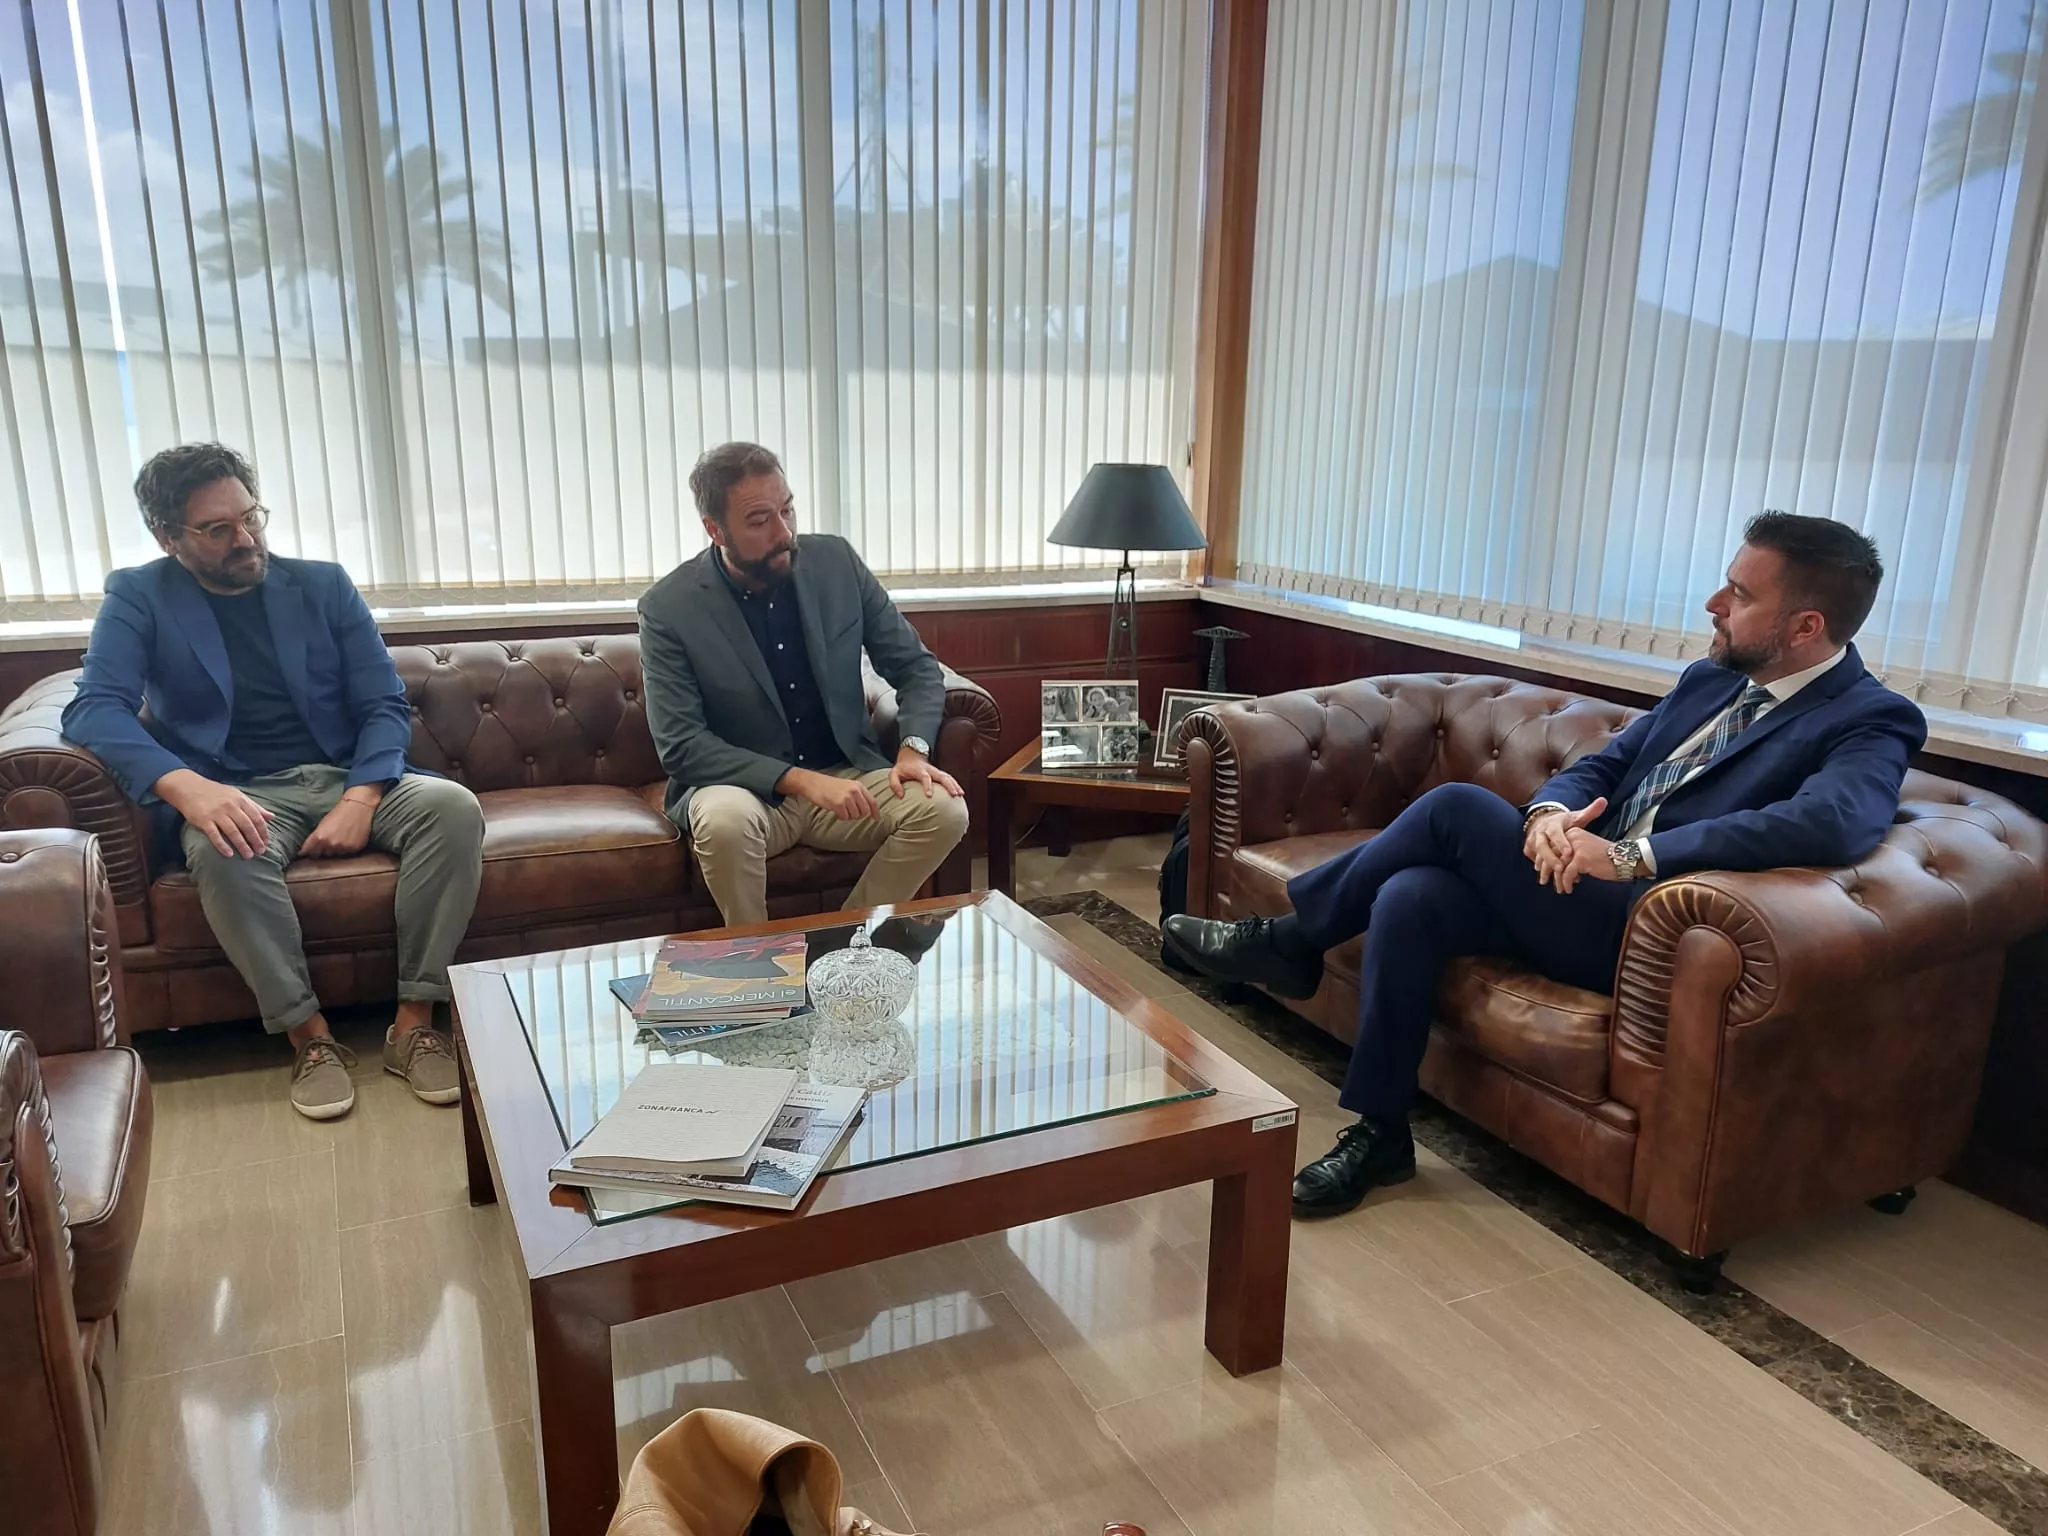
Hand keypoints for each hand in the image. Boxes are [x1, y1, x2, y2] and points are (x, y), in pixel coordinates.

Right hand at [155, 768, 271, 858]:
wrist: (189, 787)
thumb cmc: (216, 793)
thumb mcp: (237, 795)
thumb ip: (254, 807)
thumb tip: (272, 817)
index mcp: (240, 800)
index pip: (256, 818)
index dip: (263, 831)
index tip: (267, 842)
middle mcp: (230, 806)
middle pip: (247, 826)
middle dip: (255, 840)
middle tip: (261, 852)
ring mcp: (216, 813)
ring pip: (233, 832)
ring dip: (242, 845)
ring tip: (248, 855)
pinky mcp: (203, 820)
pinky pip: (214, 835)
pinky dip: (222, 845)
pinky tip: (229, 854)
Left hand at [301, 795, 376, 857]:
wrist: (358, 807)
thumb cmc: (339, 812)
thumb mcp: (322, 823)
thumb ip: (316, 838)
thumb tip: (312, 848)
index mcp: (319, 837)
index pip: (308, 851)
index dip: (308, 850)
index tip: (309, 850)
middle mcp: (330, 844)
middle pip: (322, 854)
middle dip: (323, 849)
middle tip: (329, 840)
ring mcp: (343, 847)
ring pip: (335, 854)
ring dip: (336, 849)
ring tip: (340, 838)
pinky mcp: (354, 848)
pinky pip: (347, 853)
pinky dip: (347, 848)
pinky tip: (349, 838)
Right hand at [785, 768, 878, 821]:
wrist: (812, 782)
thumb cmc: (828, 785)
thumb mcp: (846, 786)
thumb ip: (857, 795)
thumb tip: (867, 810)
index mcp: (858, 786)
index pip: (872, 801)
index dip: (875, 812)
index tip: (876, 819)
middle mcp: (854, 791)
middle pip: (864, 811)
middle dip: (858, 815)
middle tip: (848, 813)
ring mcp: (847, 797)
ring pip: (855, 816)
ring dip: (848, 816)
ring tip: (840, 810)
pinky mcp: (838, 804)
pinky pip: (845, 817)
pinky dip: (840, 817)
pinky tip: (835, 811)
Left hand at [889, 749, 962, 800]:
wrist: (910, 756)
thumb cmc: (902, 768)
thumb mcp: (894, 774)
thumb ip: (895, 784)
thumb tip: (900, 796)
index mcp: (919, 770)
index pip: (925, 777)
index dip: (927, 785)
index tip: (929, 795)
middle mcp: (930, 770)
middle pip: (942, 776)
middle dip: (949, 785)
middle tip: (954, 795)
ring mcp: (936, 771)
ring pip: (948, 777)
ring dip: (955, 785)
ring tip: (960, 795)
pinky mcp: (939, 773)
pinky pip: (949, 778)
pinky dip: (955, 784)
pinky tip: (960, 793)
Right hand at [1525, 798, 1607, 884]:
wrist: (1545, 822)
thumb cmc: (1565, 823)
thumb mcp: (1576, 817)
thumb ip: (1590, 811)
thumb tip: (1603, 801)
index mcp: (1552, 823)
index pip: (1555, 832)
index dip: (1560, 842)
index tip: (1568, 852)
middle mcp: (1540, 831)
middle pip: (1541, 845)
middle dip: (1550, 857)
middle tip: (1560, 868)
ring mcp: (1532, 840)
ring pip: (1535, 853)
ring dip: (1543, 865)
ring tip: (1553, 877)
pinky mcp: (1529, 848)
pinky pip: (1533, 858)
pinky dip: (1540, 867)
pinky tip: (1548, 876)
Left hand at [1550, 828, 1627, 894]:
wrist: (1625, 858)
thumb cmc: (1606, 857)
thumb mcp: (1585, 849)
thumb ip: (1570, 854)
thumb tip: (1557, 866)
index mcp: (1572, 833)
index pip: (1551, 846)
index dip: (1545, 860)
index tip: (1541, 870)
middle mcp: (1572, 837)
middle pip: (1551, 855)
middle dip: (1546, 870)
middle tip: (1543, 881)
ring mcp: (1576, 847)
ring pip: (1558, 866)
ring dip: (1557, 880)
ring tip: (1560, 888)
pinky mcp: (1581, 858)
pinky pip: (1567, 874)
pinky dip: (1566, 883)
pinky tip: (1569, 889)